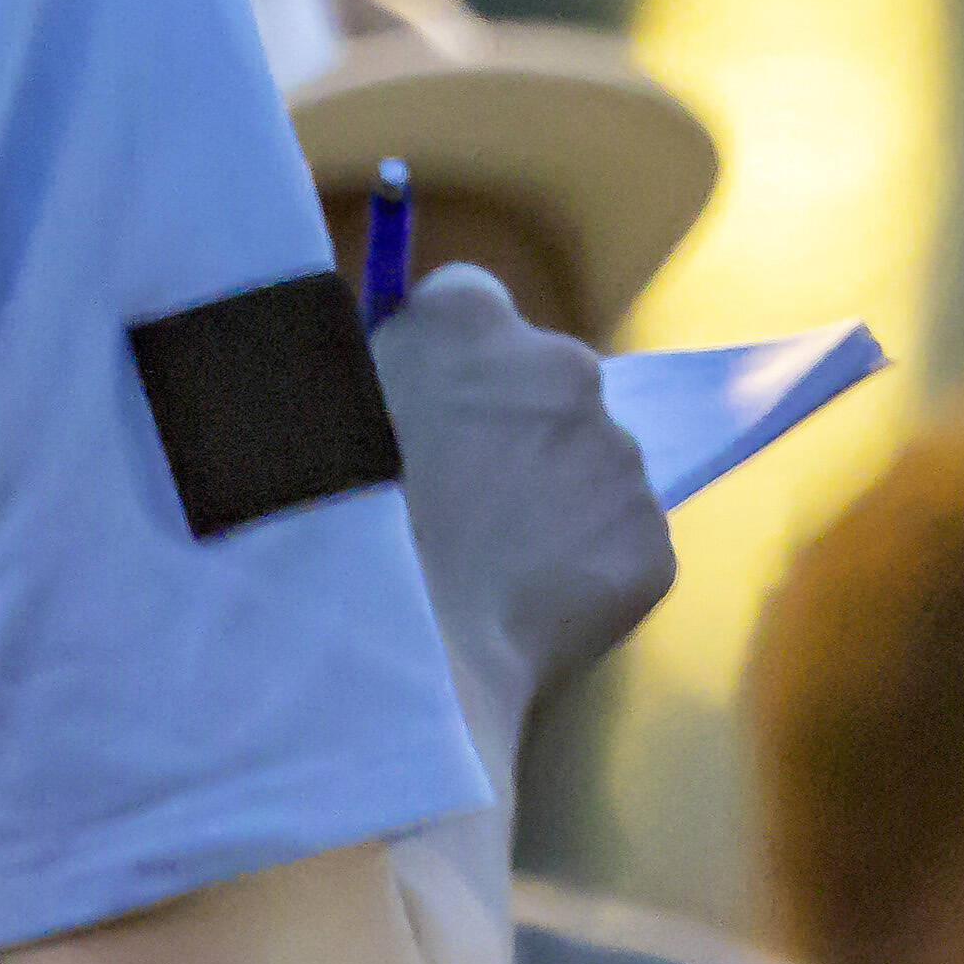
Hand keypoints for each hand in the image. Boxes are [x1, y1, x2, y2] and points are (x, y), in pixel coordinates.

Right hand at [369, 267, 675, 744]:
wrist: (392, 653)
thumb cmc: (322, 530)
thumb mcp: (315, 416)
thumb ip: (371, 376)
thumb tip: (394, 377)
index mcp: (468, 320)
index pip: (470, 309)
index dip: (446, 369)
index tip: (425, 414)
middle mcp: (562, 367)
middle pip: (543, 390)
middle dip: (509, 438)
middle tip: (453, 509)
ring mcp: (618, 457)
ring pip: (586, 471)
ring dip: (548, 506)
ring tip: (480, 573)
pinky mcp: (648, 543)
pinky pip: (616, 548)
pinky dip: (581, 576)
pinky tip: (522, 614)